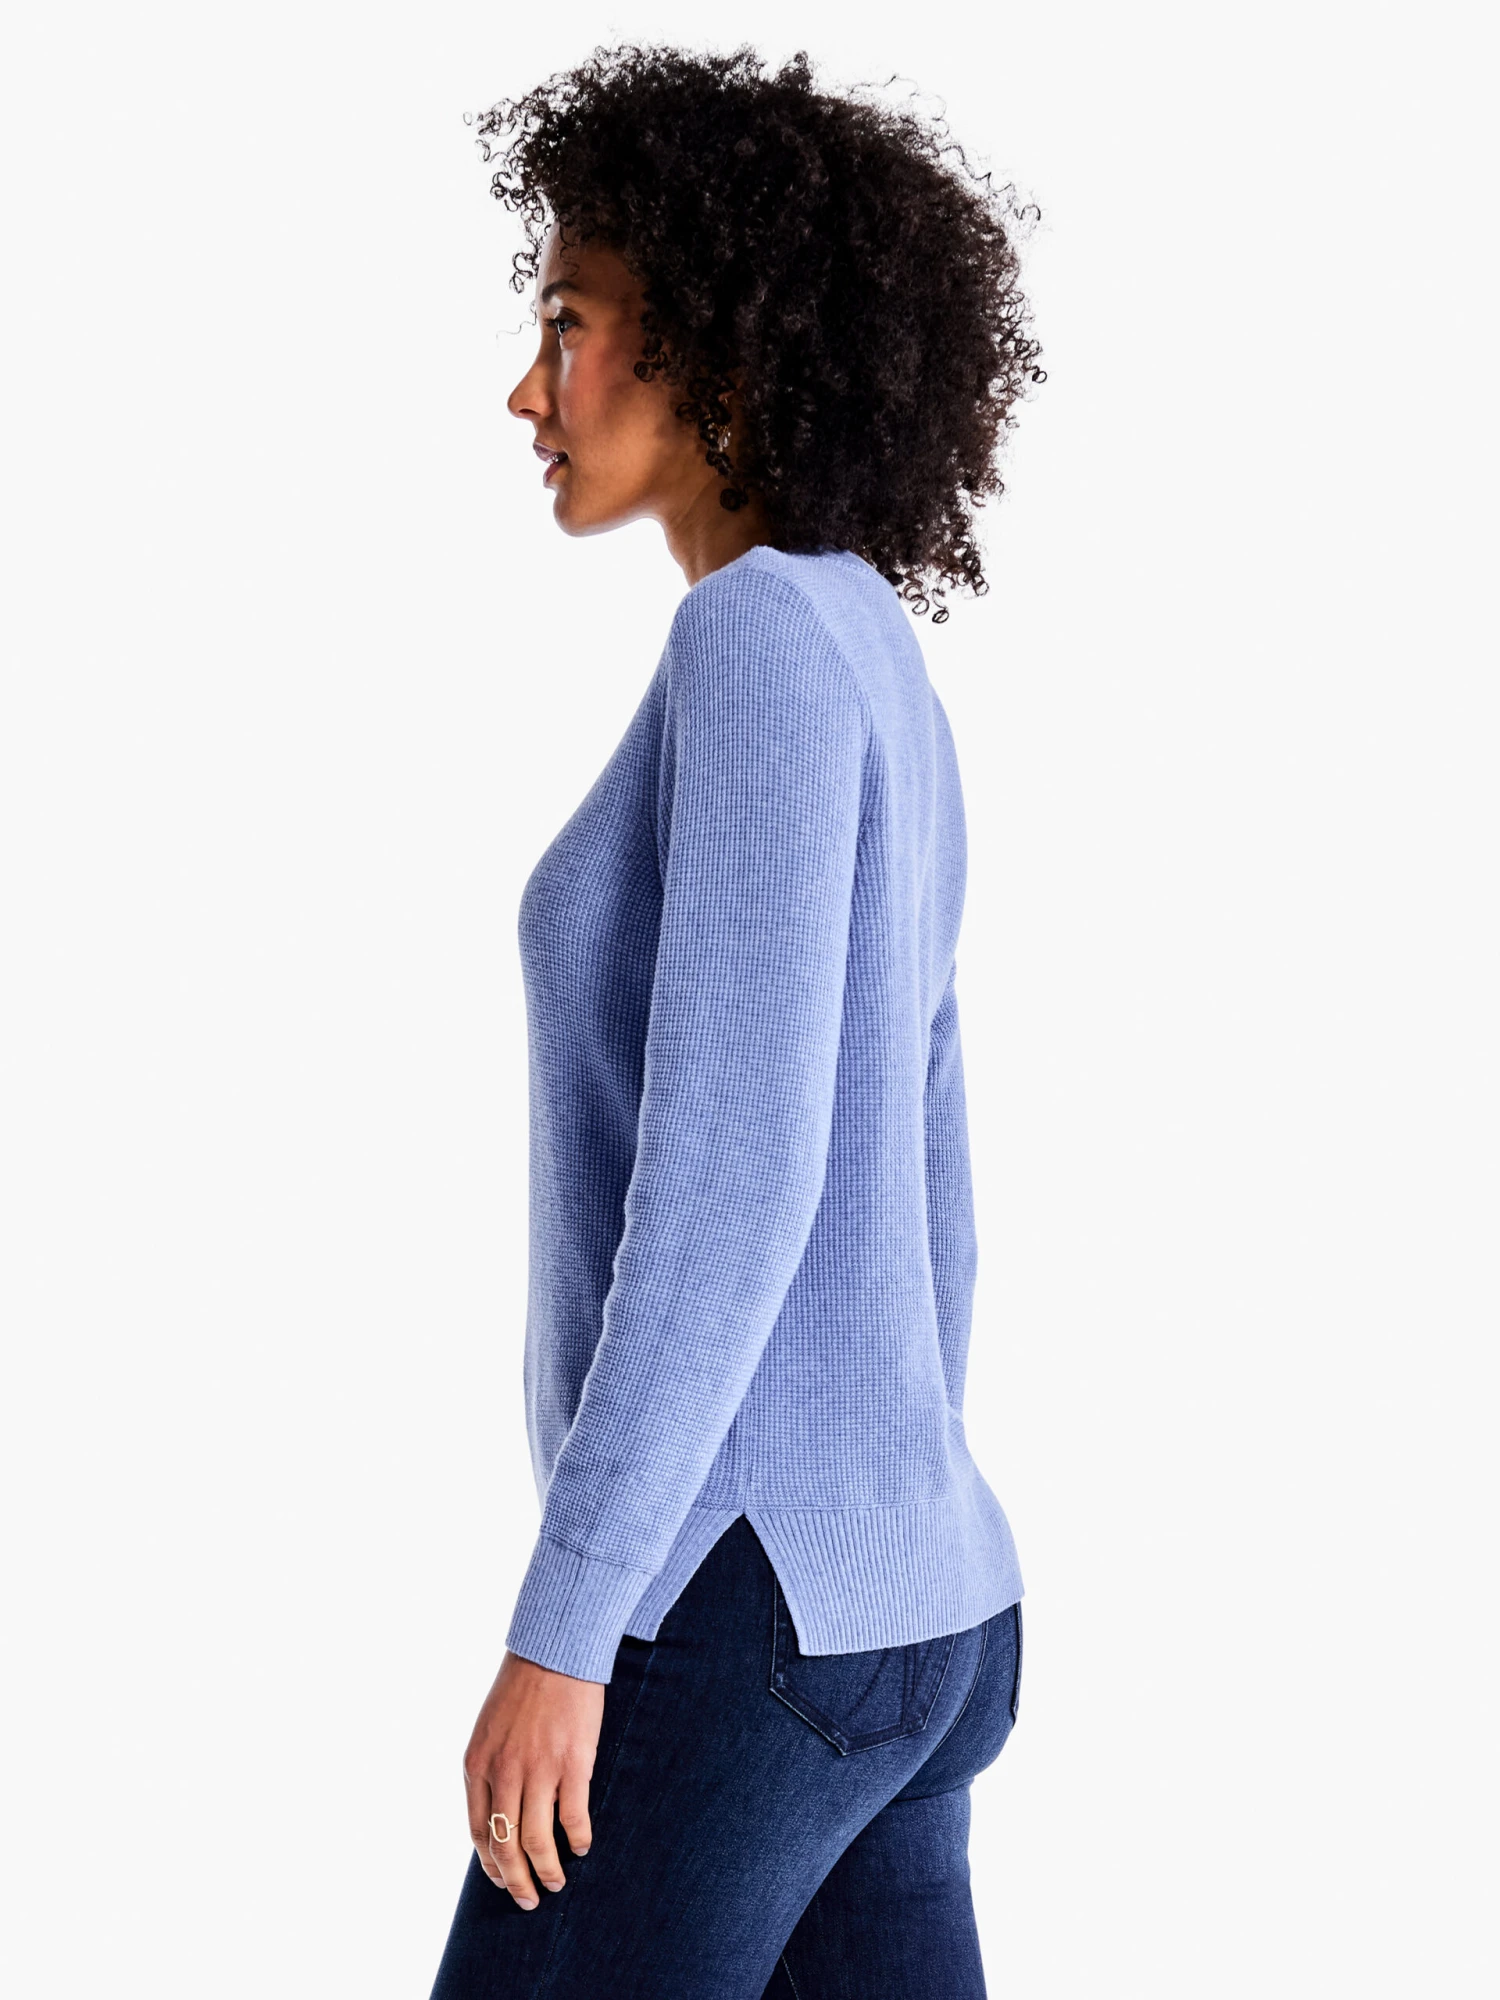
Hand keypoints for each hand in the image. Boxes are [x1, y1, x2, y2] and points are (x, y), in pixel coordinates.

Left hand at [462, 1650, 604, 1908]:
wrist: (554, 1650)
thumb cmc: (522, 1687)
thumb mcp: (489, 1729)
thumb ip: (490, 1770)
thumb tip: (499, 1813)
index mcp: (477, 1765)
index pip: (479, 1832)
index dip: (490, 1864)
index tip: (501, 1880)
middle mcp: (504, 1773)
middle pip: (506, 1845)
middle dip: (516, 1881)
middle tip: (528, 1900)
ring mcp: (538, 1770)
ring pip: (538, 1841)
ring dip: (547, 1870)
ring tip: (556, 1883)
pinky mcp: (572, 1764)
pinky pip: (573, 1818)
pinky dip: (578, 1839)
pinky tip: (582, 1846)